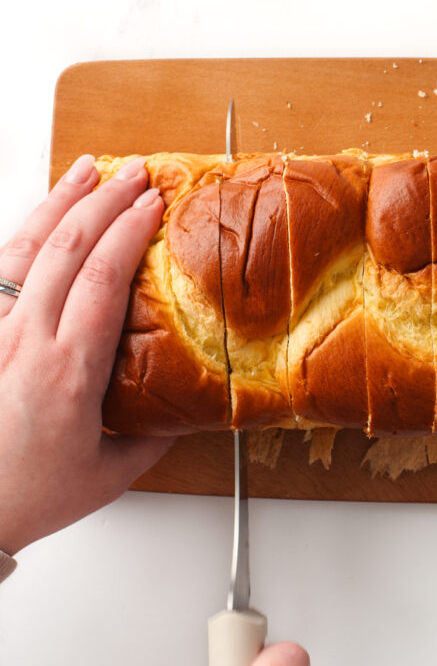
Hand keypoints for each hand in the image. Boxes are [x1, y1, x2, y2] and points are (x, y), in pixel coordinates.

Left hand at [0, 154, 175, 555]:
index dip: (129, 231)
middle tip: (134, 173)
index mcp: (67, 371)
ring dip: (60, 202)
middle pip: (66, 248)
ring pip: (26, 248)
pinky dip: (23, 233)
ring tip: (86, 169)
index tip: (154, 203)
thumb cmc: (29, 496)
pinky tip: (38, 217)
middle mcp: (24, 341)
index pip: (102, 278)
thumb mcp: (110, 473)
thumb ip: (154, 435)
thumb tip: (185, 405)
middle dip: (104, 200)